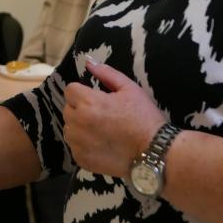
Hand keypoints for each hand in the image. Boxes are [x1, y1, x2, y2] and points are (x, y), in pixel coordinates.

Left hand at [63, 61, 164, 177]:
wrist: (154, 152)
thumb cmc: (143, 117)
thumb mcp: (130, 89)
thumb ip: (107, 74)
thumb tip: (89, 62)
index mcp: (88, 103)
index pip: (70, 90)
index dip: (84, 92)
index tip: (98, 99)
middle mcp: (78, 123)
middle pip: (68, 109)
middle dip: (81, 109)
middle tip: (103, 115)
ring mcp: (78, 144)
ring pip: (69, 129)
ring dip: (80, 127)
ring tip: (102, 131)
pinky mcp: (81, 159)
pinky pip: (74, 147)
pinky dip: (84, 145)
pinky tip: (102, 145)